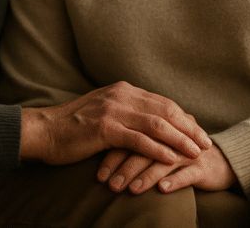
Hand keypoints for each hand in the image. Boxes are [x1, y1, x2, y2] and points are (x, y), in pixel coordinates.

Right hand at [19, 81, 212, 165]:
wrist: (43, 130)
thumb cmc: (72, 127)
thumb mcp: (102, 111)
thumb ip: (124, 112)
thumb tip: (148, 122)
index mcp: (123, 90)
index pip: (162, 102)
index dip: (183, 117)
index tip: (199, 131)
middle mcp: (121, 96)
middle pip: (165, 110)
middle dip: (189, 127)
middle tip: (206, 143)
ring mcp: (113, 110)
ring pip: (156, 124)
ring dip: (180, 139)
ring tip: (196, 152)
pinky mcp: (105, 128)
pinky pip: (139, 140)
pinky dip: (158, 150)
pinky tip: (171, 159)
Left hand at [97, 144, 237, 194]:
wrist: (222, 161)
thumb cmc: (182, 155)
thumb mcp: (159, 147)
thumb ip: (136, 146)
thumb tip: (103, 155)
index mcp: (160, 129)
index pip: (132, 137)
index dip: (114, 154)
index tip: (99, 174)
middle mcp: (173, 137)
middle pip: (146, 148)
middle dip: (126, 167)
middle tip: (110, 185)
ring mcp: (189, 152)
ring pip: (165, 161)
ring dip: (146, 176)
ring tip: (132, 189)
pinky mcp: (203, 167)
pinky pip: (188, 174)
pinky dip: (175, 181)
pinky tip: (162, 190)